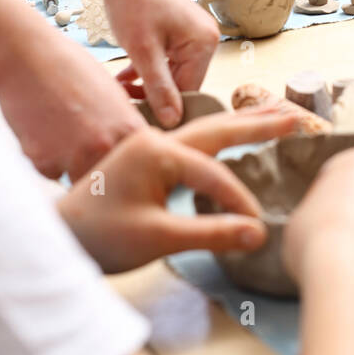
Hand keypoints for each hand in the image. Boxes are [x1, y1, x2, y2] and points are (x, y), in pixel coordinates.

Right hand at [0, 24, 145, 181]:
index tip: (116, 157)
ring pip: (80, 180)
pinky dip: (47, 160)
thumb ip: (124, 125)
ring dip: (72, 166)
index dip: (126, 162)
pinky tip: (43, 133)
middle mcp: (105, 147)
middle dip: (99, 168)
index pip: (139, 164)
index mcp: (129, 130)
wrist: (28, 58)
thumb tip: (132, 147)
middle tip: (84, 148)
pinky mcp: (43, 161)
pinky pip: (51, 173)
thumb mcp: (113, 94)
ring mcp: (74, 156)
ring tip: (62, 137)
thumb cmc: (71, 69)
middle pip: (110, 179)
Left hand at [58, 107, 297, 272]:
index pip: (214, 174)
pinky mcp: (145, 157)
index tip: (256, 227)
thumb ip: (210, 234)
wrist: (59, 236)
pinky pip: (192, 141)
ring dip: (241, 125)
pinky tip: (232, 138)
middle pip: (216, 129)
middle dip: (257, 125)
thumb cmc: (102, 237)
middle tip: (295, 117)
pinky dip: (220, 137)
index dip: (239, 201)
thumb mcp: (158, 238)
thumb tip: (257, 233)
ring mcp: (149, 145)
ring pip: (205, 131)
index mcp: (157, 152)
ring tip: (274, 117)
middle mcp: (155, 140)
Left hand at [101, 0, 219, 128]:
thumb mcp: (142, 51)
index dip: (164, 107)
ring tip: (119, 91)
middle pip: (183, 83)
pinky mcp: (179, 34)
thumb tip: (172, 121)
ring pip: (172, 75)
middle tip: (123, 104)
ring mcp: (193, 36)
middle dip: (153, 95)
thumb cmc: (131, 2)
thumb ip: (159, 87)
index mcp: (205, 42)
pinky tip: (124, 79)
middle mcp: (207, 39)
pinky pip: (167, 62)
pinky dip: (146, 70)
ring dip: (147, 84)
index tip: (138, 119)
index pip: (190, 90)